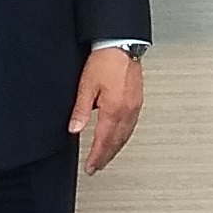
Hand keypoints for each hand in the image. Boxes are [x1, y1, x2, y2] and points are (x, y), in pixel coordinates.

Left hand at [69, 47, 143, 175]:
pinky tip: (120, 136)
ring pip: (125, 135)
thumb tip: (74, 128)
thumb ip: (81, 110)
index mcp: (113, 110)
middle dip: (106, 157)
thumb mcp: (86, 86)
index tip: (90, 167)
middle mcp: (127, 111)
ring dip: (115, 148)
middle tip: (97, 167)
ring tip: (107, 156)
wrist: (122, 45)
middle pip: (116, 142)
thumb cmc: (106, 61)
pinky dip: (124, 136)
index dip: (96, 157)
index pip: (103, 141)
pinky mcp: (137, 100)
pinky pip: (131, 126)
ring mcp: (134, 106)